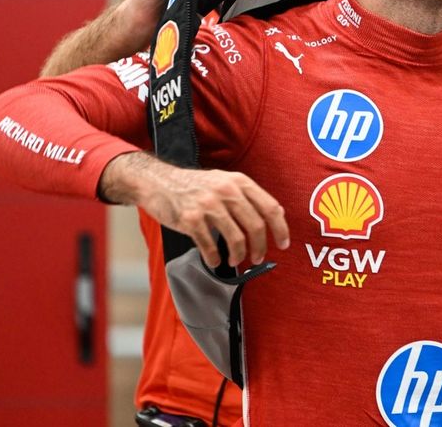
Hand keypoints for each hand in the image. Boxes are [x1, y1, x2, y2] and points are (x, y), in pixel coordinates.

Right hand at [100, 152, 288, 267]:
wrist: (158, 182)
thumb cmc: (195, 186)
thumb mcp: (224, 181)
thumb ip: (247, 196)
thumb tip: (275, 217)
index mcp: (239, 181)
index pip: (270, 207)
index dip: (281, 229)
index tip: (283, 244)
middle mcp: (226, 191)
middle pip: (256, 226)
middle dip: (260, 247)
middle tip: (258, 258)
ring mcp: (208, 205)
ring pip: (236, 238)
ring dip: (239, 255)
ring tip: (235, 260)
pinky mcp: (191, 219)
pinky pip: (211, 246)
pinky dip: (215, 258)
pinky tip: (214, 260)